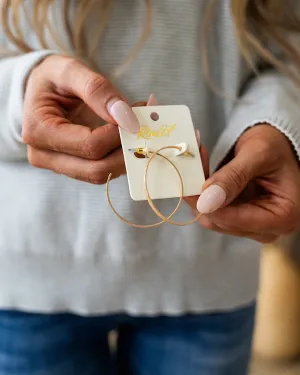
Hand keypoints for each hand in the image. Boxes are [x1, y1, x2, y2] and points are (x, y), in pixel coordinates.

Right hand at [23, 55, 139, 183]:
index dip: (119, 133)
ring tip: (141, 125)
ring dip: (128, 154)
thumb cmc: (52, 78)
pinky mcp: (74, 168)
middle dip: (127, 149)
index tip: (139, 111)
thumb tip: (127, 117)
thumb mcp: (69, 70)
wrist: (41, 90)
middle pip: (97, 169)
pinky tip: (131, 134)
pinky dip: (121, 155)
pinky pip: (103, 169)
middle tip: (147, 123)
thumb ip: (96, 89)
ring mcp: (60, 166)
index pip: (90, 145)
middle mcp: (45, 156)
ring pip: (103, 174)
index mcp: (39, 132)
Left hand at [186, 125, 299, 242]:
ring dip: (199, 191)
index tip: (188, 181)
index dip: (207, 204)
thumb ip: (233, 177)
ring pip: (211, 216)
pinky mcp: (238, 218)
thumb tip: (207, 201)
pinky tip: (201, 171)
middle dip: (201, 194)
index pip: (234, 220)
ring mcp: (252, 226)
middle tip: (191, 164)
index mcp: (282, 217)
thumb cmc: (276, 145)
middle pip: (220, 221)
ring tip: (198, 162)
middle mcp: (268, 229)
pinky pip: (212, 210)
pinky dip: (203, 191)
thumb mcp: (258, 154)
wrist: (277, 143)